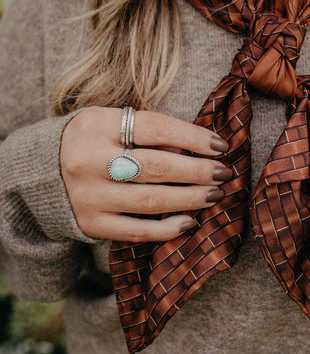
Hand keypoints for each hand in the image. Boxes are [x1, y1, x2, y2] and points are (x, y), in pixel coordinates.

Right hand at [60, 107, 230, 241]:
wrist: (40, 172)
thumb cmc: (93, 141)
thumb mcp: (113, 122)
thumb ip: (150, 132)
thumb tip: (197, 150)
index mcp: (97, 124)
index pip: (156, 128)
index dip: (194, 137)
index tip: (221, 146)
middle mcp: (89, 160)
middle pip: (157, 167)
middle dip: (198, 171)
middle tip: (224, 173)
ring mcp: (88, 195)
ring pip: (151, 201)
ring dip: (190, 199)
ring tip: (214, 194)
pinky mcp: (90, 224)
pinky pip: (136, 230)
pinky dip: (168, 228)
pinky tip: (190, 221)